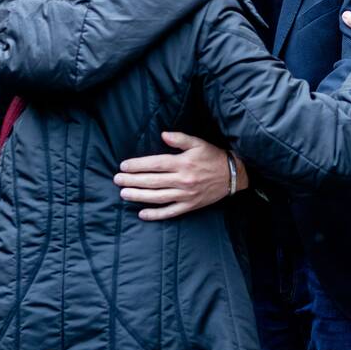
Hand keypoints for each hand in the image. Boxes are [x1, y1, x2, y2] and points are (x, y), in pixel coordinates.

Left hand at [113, 131, 246, 220]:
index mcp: (183, 163)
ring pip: (157, 197)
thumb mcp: (198, 143)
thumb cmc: (213, 156)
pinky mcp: (190, 206)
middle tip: (117, 180)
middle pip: (152, 181)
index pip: (155, 164)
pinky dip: (156, 214)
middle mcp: (183, 180)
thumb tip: (163, 135)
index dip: (138, 165)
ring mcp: (186, 195)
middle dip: (132, 180)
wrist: (233, 175)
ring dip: (139, 196)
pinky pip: (170, 212)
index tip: (123, 166)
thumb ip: (179, 139)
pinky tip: (142, 214)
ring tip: (124, 194)